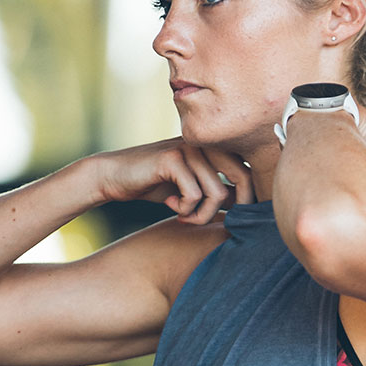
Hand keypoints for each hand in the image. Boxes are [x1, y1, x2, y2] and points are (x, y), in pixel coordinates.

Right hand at [94, 137, 254, 224]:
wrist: (114, 176)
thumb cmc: (156, 184)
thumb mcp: (195, 188)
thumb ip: (220, 191)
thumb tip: (251, 207)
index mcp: (216, 147)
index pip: (250, 171)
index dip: (251, 198)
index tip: (238, 217)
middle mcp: (206, 143)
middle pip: (243, 177)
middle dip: (237, 207)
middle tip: (220, 222)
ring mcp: (190, 148)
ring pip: (217, 192)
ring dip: (202, 215)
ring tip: (186, 217)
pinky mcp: (173, 158)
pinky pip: (194, 194)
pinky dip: (185, 209)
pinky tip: (170, 205)